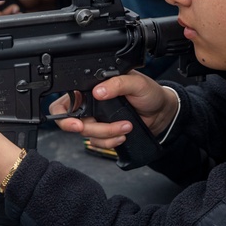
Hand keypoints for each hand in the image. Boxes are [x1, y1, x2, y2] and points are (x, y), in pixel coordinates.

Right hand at [50, 71, 176, 149]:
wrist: (161, 112)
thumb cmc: (149, 93)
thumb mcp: (136, 82)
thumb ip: (118, 83)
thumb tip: (99, 91)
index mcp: (91, 87)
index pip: (66, 100)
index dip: (64, 114)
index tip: (76, 123)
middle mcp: (90, 103)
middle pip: (73, 121)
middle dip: (90, 128)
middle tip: (102, 128)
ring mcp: (96, 119)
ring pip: (87, 134)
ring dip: (106, 134)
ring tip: (126, 126)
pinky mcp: (104, 133)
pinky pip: (98, 143)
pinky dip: (110, 142)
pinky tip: (122, 135)